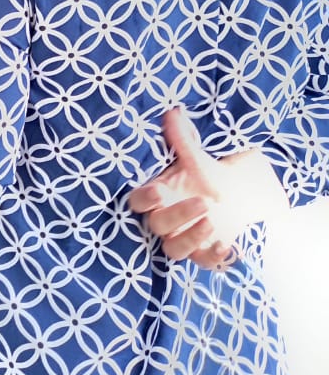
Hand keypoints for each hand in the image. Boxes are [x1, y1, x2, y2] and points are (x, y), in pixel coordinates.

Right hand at [128, 108, 287, 269]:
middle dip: (178, 216)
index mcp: (158, 196)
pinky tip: (230, 247)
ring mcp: (183, 239)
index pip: (138, 202)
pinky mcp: (204, 254)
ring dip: (191, 238)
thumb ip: (183, 139)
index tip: (156, 191)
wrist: (237, 199)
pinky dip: (215, 258)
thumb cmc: (207, 178)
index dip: (144, 199)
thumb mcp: (197, 159)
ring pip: (175, 249)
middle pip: (158, 225)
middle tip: (203, 204)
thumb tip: (174, 111)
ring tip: (212, 222)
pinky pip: (203, 263)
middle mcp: (166, 221)